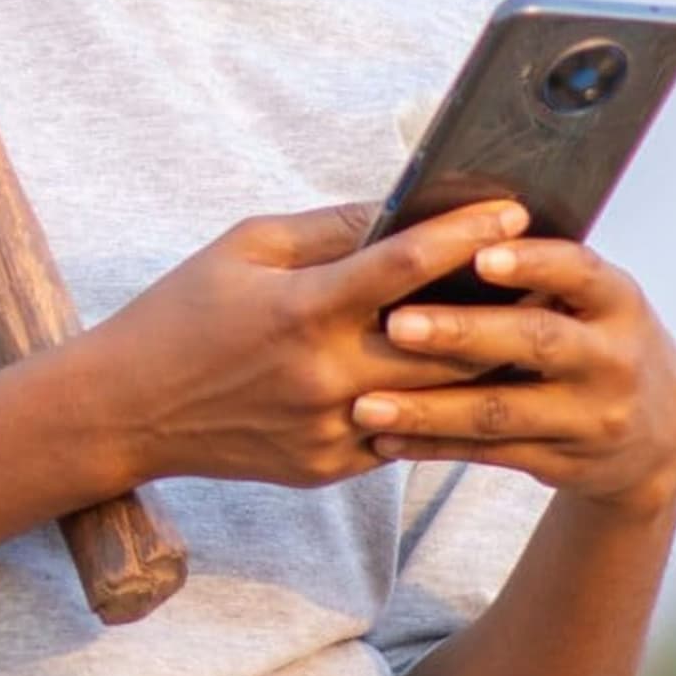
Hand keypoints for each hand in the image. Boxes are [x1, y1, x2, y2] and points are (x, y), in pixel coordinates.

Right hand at [87, 199, 538, 489]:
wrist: (127, 409)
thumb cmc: (181, 313)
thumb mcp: (243, 248)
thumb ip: (328, 228)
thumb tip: (401, 208)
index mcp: (302, 309)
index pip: (405, 264)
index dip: (468, 234)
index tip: (513, 212)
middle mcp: (324, 374)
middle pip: (450, 344)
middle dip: (504, 307)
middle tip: (548, 278)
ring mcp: (331, 429)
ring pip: (441, 401)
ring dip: (486, 366)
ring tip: (523, 332)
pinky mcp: (330, 467)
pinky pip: (405, 438)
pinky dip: (435, 409)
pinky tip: (460, 385)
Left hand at [353, 243, 675, 514]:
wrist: (656, 431)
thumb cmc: (593, 337)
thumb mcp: (590, 301)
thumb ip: (535, 272)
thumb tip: (437, 227)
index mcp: (617, 301)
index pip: (578, 271)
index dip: (531, 263)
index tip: (478, 254)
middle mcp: (613, 359)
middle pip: (535, 341)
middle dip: (462, 333)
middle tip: (397, 325)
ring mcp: (593, 416)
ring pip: (502, 411)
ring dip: (428, 408)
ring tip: (366, 404)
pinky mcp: (565, 461)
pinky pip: (489, 454)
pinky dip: (432, 446)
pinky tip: (382, 439)